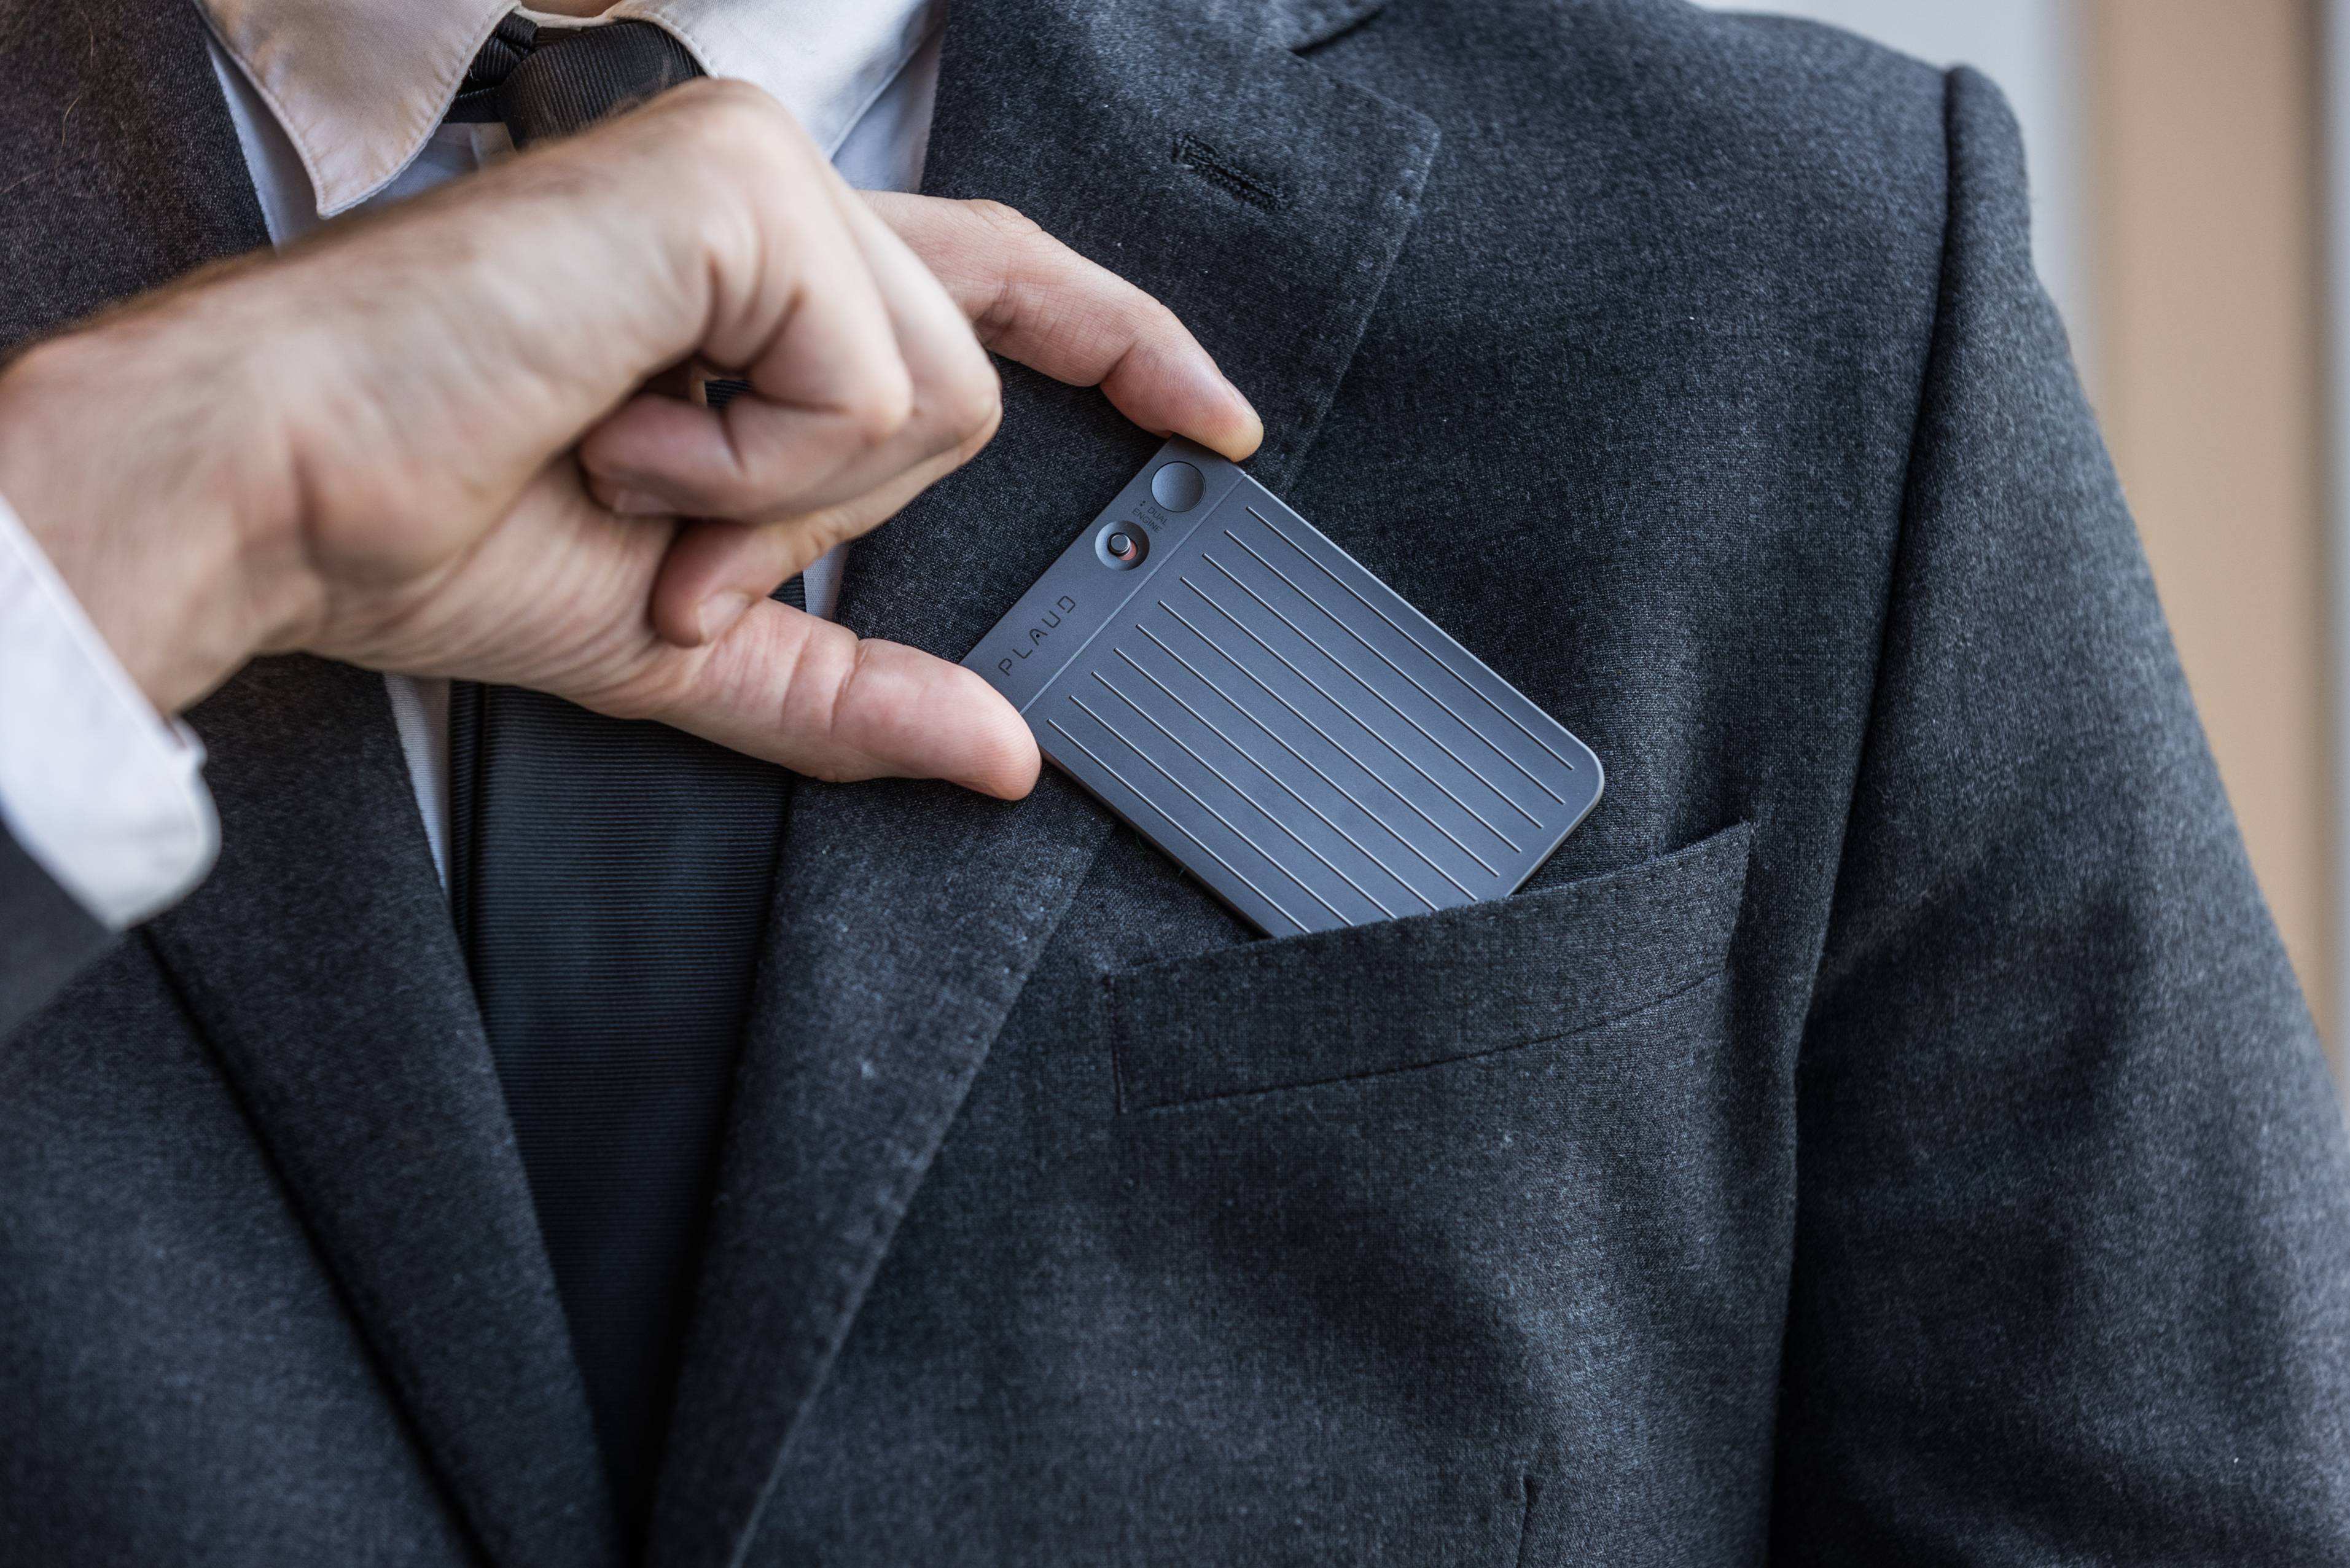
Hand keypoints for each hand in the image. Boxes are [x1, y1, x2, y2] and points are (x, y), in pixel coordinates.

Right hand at [0, 80, 1259, 798]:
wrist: (290, 496)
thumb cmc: (442, 533)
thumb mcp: (696, 641)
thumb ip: (854, 687)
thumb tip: (1004, 753)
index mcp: (764, 280)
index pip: (998, 287)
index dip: (1123, 344)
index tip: (1215, 420)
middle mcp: (773, 195)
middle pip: (968, 389)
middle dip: (821, 519)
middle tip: (651, 519)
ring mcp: (758, 172)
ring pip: (934, 396)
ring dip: (776, 499)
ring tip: (619, 464)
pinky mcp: (736, 184)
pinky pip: (866, 389)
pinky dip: (753, 467)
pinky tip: (619, 425)